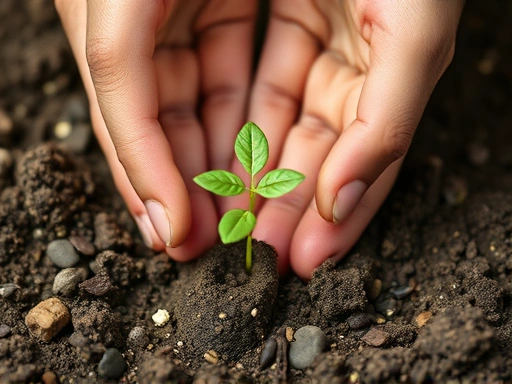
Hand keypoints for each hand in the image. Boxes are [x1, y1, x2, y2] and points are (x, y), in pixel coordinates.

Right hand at [55, 0, 256, 259]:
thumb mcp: (118, 4)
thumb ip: (116, 71)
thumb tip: (138, 169)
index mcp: (100, 22)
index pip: (120, 116)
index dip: (143, 176)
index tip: (170, 233)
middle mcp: (141, 30)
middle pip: (164, 123)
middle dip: (187, 184)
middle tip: (204, 240)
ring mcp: (186, 20)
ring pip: (205, 107)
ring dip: (221, 162)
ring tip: (236, 218)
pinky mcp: (227, 10)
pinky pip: (235, 76)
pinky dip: (247, 122)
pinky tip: (255, 169)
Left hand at [223, 0, 463, 277]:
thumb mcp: (414, 35)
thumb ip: (385, 125)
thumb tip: (342, 201)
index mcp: (395, 66)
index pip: (366, 157)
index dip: (342, 211)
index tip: (309, 257)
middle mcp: (355, 56)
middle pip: (319, 148)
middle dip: (291, 202)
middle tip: (264, 252)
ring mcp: (316, 35)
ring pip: (280, 121)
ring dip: (256, 173)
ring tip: (232, 224)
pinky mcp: (280, 12)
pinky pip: (250, 81)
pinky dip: (234, 123)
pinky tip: (217, 167)